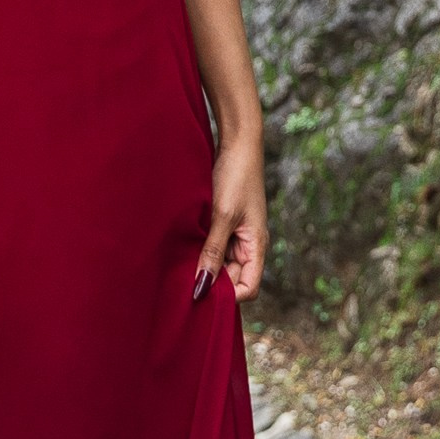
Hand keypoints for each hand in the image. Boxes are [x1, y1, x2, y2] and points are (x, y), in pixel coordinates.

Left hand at [194, 132, 266, 306]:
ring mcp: (237, 233)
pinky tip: (185, 246)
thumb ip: (213, 253)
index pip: (249, 288)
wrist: (237, 142)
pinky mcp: (226, 222)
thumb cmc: (236, 177)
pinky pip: (216, 246)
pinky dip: (203, 249)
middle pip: (233, 278)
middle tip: (185, 280)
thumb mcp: (223, 216)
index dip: (228, 296)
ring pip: (222, 262)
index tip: (201, 293)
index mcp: (257, 246)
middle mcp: (249, 244)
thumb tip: (202, 288)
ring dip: (206, 264)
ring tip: (182, 263)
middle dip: (213, 281)